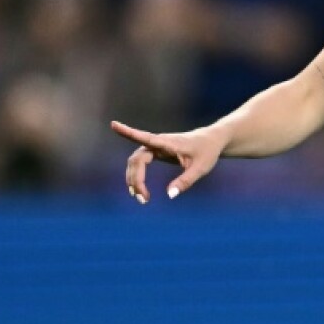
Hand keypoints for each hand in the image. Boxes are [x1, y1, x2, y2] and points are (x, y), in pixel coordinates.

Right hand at [110, 120, 225, 203]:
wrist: (211, 141)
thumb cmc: (207, 152)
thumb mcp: (201, 168)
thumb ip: (186, 181)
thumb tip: (170, 195)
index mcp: (169, 143)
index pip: (145, 138)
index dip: (128, 132)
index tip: (113, 124)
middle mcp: (158, 143)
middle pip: (137, 159)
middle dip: (136, 179)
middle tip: (143, 199)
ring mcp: (155, 147)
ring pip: (135, 162)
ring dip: (134, 180)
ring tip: (142, 199)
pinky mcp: (155, 152)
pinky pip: (139, 164)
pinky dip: (137, 176)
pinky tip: (138, 190)